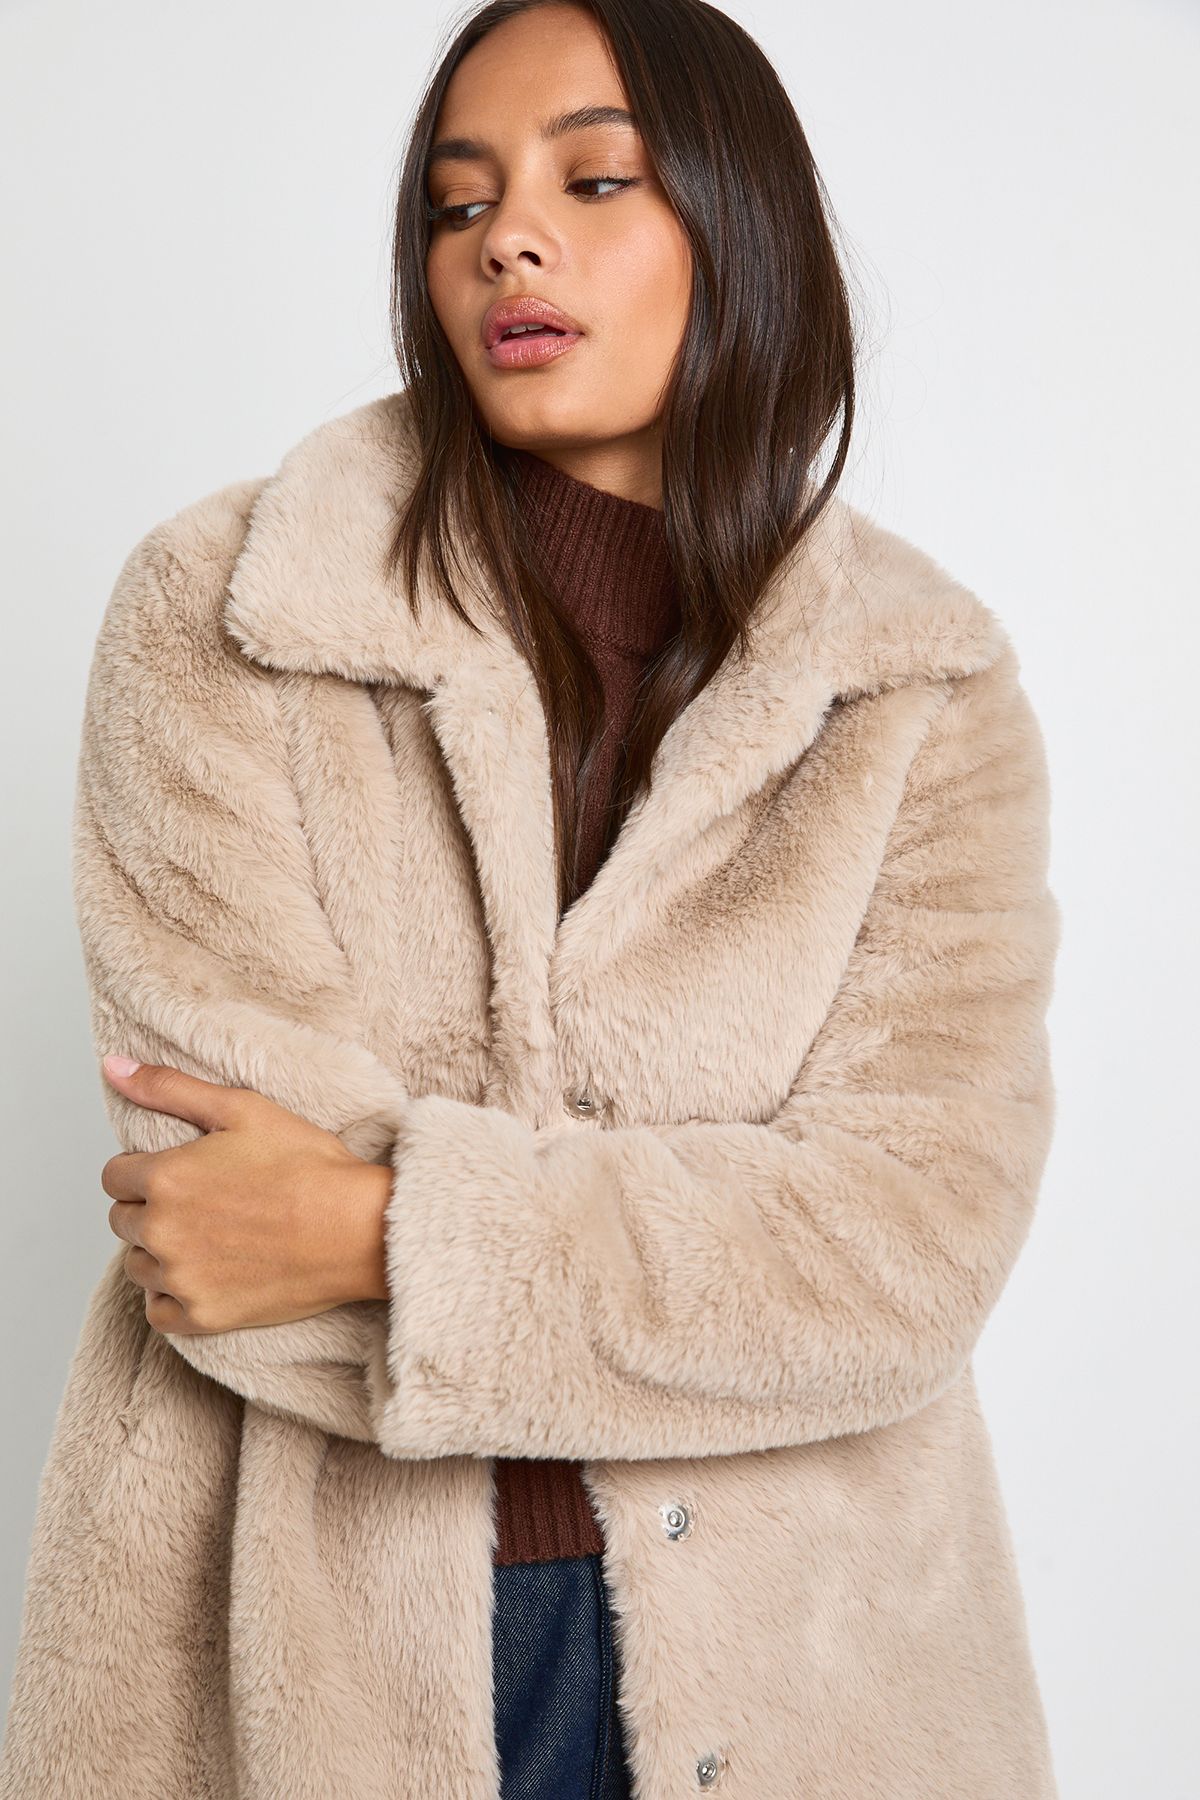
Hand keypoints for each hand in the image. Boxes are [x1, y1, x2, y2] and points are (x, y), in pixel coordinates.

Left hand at [99, 1055, 392, 1334]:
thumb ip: (169, 1087)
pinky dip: (172, 1295)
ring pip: (138, 1265)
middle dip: (152, 1207)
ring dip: (160, 1251)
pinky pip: (158, 1311)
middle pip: (124, 1220)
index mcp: (164, 1178)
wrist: (357, 1228)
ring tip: (207, 1236)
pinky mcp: (202, 1315)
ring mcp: (181, 1278)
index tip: (181, 1172)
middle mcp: (162, 1231)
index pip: (114, 1177)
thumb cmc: (308, 1165)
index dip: (145, 1169)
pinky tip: (204, 1274)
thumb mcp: (241, 1108)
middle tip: (203, 1202)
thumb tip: (113, 1067)